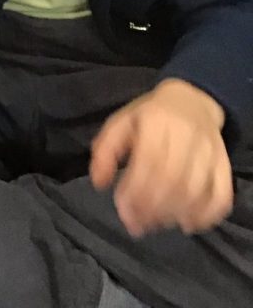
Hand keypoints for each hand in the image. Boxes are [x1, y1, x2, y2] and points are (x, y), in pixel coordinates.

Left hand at [90, 79, 231, 236]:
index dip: (135, 191)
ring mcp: (209, 150)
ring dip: (174, 214)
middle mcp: (186, 134)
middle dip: (152, 208)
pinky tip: (187, 223)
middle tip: (137, 224)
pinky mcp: (224, 164)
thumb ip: (105, 151)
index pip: (148, 160)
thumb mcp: (121, 122)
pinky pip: (221, 195)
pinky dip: (206, 215)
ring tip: (156, 224)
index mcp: (156, 120)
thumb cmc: (149, 116)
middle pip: (172, 179)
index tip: (123, 210)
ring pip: (196, 190)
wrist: (191, 100)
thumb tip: (99, 183)